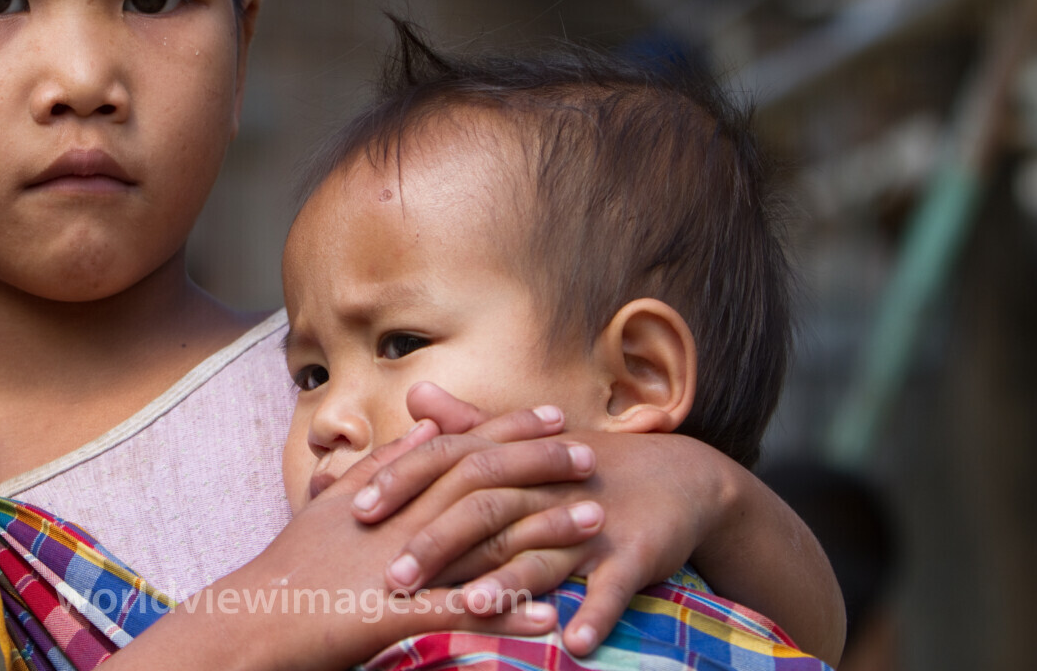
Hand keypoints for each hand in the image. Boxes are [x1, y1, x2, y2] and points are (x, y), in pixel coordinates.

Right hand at [114, 421, 582, 670]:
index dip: (510, 430)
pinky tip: (550, 615)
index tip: (557, 417)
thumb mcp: (335, 503)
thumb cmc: (294, 566)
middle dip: (541, 466)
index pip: (460, 448)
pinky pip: (459, 613)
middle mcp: (401, 521)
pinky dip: (507, 612)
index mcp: (390, 493)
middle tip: (591, 457)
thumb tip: (425, 428)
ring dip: (543, 531)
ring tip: (593, 524)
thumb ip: (384, 464)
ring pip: (483, 540)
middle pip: (482, 481)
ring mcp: (399, 566)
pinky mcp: (393, 615)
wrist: (253, 618)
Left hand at [351, 384, 719, 654]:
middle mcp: (546, 486)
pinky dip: (596, 613)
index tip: (357, 511)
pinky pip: (613, 588)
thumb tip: (417, 395)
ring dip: (508, 583)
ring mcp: (592, 520)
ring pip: (543, 553)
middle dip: (437, 544)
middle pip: (485, 510)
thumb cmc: (586, 467)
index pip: (449, 463)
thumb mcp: (526, 446)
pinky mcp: (634, 553)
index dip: (403, 483)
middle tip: (392, 578)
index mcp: (516, 460)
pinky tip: (574, 640)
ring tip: (471, 608)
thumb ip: (469, 426)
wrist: (679, 478)